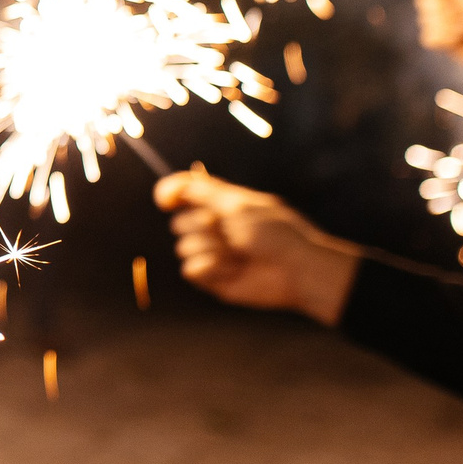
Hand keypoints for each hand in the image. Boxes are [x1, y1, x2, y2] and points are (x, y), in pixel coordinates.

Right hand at [152, 170, 359, 325]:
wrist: (297, 270)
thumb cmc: (276, 234)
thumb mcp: (239, 204)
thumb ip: (203, 192)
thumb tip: (172, 186)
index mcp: (222, 204)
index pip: (183, 193)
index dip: (170, 194)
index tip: (166, 200)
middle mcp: (214, 228)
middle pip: (179, 222)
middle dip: (202, 226)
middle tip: (231, 231)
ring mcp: (212, 253)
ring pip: (184, 247)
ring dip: (213, 249)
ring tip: (239, 254)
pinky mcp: (213, 277)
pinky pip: (191, 270)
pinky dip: (212, 268)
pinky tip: (233, 269)